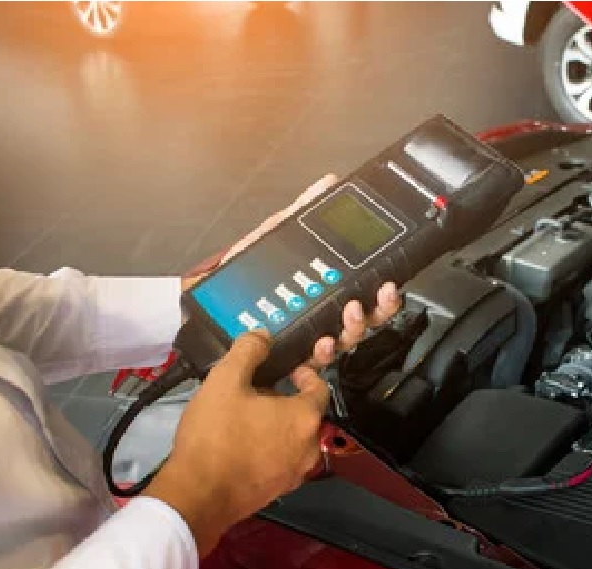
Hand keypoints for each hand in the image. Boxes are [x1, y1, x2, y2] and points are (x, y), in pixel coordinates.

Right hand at [142, 330, 329, 556]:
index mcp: (305, 418)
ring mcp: (295, 474)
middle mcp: (310, 448)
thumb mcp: (225, 381)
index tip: (288, 369)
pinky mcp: (277, 491)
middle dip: (287, 400)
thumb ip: (248, 351)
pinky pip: (280, 461)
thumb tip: (263, 335)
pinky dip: (268, 449)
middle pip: (306, 415)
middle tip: (258, 391)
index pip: (320, 388)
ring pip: (293, 440)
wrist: (197, 496)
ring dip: (277, 425)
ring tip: (245, 416)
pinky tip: (240, 444)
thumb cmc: (215, 435)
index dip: (305, 374)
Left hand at [181, 174, 402, 366]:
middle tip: (363, 301)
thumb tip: (328, 182)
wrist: (203, 302)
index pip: (366, 295)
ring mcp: (308, 338)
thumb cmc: (239, 272)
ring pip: (344, 343)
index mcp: (326, 289)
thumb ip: (302, 211)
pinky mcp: (289, 357)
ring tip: (345, 315)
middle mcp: (323, 316)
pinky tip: (319, 342)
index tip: (388, 284)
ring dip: (350, 331)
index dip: (383, 295)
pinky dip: (320, 354)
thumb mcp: (273, 236)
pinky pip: (314, 362)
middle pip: (363, 322)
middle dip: (374, 314)